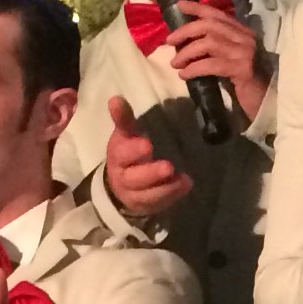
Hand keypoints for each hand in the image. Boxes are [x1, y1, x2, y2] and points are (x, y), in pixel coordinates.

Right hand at [105, 94, 193, 217]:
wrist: (120, 184)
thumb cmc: (127, 152)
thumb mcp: (125, 134)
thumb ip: (124, 119)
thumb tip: (115, 98)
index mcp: (117, 157)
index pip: (122, 154)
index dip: (133, 151)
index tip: (147, 144)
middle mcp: (123, 178)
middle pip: (134, 178)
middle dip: (151, 173)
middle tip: (168, 166)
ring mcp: (134, 195)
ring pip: (148, 195)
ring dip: (166, 187)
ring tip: (184, 178)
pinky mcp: (147, 205)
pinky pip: (159, 203)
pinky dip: (173, 195)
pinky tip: (186, 184)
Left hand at [167, 1, 270, 119]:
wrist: (268, 102)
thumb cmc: (247, 84)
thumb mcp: (231, 61)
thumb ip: (218, 50)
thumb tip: (189, 45)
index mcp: (242, 33)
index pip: (218, 14)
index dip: (197, 8)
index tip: (179, 5)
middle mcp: (245, 38)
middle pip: (209, 25)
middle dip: (186, 31)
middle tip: (169, 41)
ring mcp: (244, 53)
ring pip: (209, 43)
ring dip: (187, 52)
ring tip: (175, 63)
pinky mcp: (242, 70)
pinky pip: (211, 65)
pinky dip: (194, 68)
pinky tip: (184, 75)